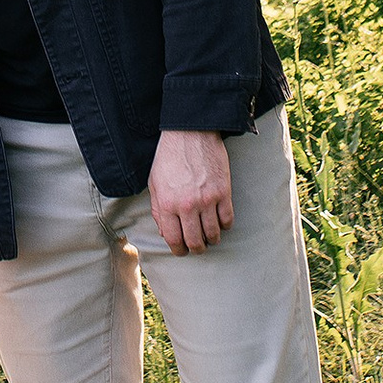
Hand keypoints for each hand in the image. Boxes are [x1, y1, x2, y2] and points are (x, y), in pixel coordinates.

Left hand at [149, 128, 234, 254]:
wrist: (191, 132)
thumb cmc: (169, 157)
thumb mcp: (154, 183)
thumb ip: (158, 210)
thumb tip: (166, 233)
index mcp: (167, 204)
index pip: (174, 240)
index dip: (179, 250)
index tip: (182, 250)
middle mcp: (187, 206)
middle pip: (195, 242)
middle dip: (196, 248)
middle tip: (197, 246)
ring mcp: (207, 200)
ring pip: (213, 234)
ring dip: (212, 239)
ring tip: (209, 236)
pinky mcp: (224, 192)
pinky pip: (228, 220)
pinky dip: (225, 225)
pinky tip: (220, 222)